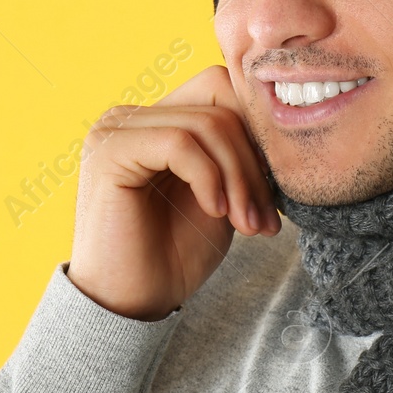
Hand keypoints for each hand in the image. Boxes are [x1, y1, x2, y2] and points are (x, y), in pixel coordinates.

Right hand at [67, 65, 280, 320]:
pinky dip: (209, 178)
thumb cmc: (172, 255)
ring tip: (247, 224)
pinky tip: (215, 213)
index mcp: (155, 120)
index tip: (273, 193)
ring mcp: (116, 129)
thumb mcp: (222, 196)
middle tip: (264, 217)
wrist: (132, 304)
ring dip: (238, 177)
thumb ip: (238, 155)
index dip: (258, 132)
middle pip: (219, 98)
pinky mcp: (111, 152)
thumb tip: (282, 129)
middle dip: (252, 159)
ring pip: (207, 123)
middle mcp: (130, 116)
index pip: (222, 88)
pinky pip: (179, 144)